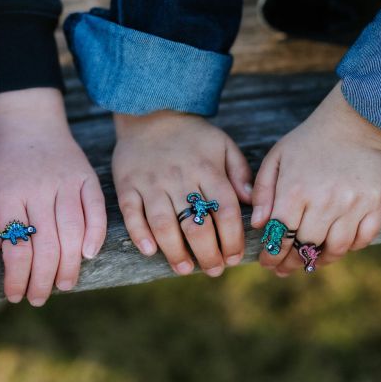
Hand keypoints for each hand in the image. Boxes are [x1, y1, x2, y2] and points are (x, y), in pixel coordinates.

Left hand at [0, 87, 105, 304]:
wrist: (28, 120)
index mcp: (8, 194)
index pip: (16, 247)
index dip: (17, 277)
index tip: (15, 295)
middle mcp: (39, 189)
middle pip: (47, 246)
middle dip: (43, 280)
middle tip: (38, 298)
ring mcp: (65, 183)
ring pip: (72, 233)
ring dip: (69, 265)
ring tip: (63, 285)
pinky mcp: (86, 177)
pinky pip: (96, 210)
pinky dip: (95, 234)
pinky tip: (88, 255)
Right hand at [113, 111, 251, 276]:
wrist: (150, 112)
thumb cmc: (192, 136)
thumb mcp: (223, 145)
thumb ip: (240, 174)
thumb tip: (253, 204)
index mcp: (207, 169)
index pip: (224, 211)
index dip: (232, 239)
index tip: (234, 257)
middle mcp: (179, 177)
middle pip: (195, 224)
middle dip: (207, 253)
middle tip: (213, 269)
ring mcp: (151, 182)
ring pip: (163, 224)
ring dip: (175, 251)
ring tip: (185, 268)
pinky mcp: (127, 184)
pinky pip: (132, 214)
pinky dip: (140, 235)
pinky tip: (151, 251)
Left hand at [251, 82, 380, 275]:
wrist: (356, 121)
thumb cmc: (310, 140)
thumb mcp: (277, 158)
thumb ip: (263, 191)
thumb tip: (259, 224)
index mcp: (295, 191)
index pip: (279, 236)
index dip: (272, 255)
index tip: (268, 263)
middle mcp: (323, 201)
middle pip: (305, 247)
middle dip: (292, 263)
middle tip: (285, 269)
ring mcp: (352, 204)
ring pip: (336, 249)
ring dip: (321, 260)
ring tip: (311, 262)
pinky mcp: (375, 203)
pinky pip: (364, 239)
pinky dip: (351, 248)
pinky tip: (338, 246)